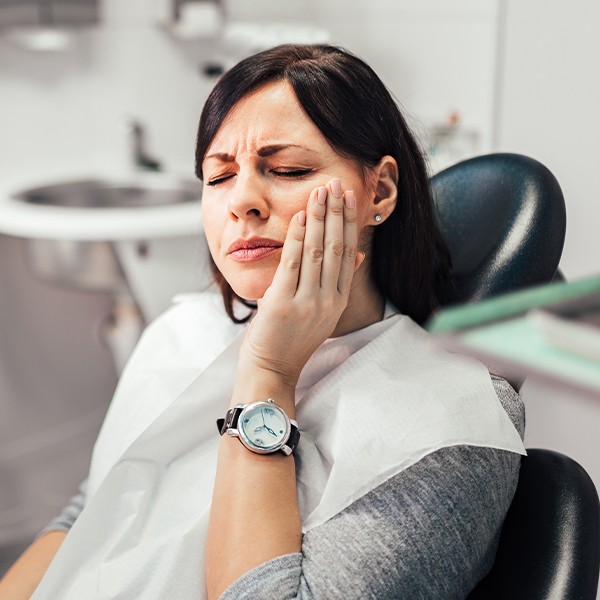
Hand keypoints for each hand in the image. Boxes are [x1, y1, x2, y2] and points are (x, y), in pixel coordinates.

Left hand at [238, 178, 362, 389]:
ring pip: (318, 252)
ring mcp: (308, 302)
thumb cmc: (292, 339)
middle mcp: (328, 300)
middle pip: (337, 248)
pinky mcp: (284, 303)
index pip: (348, 254)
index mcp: (338, 300)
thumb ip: (338, 282)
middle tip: (337, 184)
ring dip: (320, 219)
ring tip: (321, 192)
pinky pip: (293, 263)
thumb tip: (357, 254)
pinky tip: (301, 216)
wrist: (272, 368)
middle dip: (337, 213)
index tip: (349, 198)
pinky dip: (297, 237)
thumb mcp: (323, 312)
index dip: (349, 223)